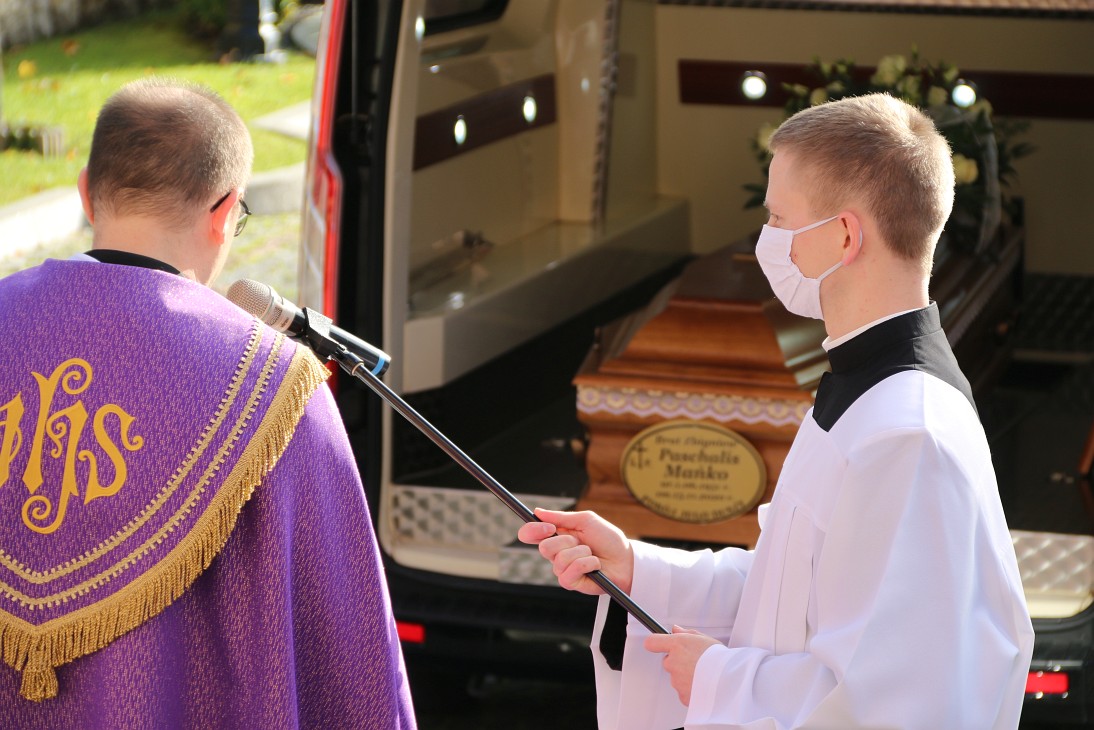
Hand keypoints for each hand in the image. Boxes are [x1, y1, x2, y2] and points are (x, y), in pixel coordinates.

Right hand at [517, 508, 633, 594]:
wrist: (626, 559)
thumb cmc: (608, 539)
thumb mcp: (586, 521)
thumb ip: (561, 517)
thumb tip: (538, 512)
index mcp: (557, 536)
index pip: (532, 534)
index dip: (532, 530)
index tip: (547, 527)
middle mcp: (557, 553)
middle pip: (544, 548)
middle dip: (565, 541)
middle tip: (580, 541)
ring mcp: (563, 569)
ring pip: (560, 559)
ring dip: (581, 553)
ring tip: (592, 553)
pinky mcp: (571, 582)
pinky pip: (570, 572)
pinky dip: (586, 564)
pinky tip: (595, 565)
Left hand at [644, 626, 719, 705]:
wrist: (730, 680)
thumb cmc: (720, 658)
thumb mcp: (704, 638)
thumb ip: (686, 633)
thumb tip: (675, 630)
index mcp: (677, 645)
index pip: (653, 642)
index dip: (656, 643)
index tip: (658, 644)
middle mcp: (673, 662)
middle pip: (668, 662)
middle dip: (678, 662)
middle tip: (696, 662)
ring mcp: (676, 680)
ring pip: (677, 677)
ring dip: (686, 676)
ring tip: (704, 675)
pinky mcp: (682, 695)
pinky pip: (683, 691)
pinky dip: (691, 690)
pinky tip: (704, 686)